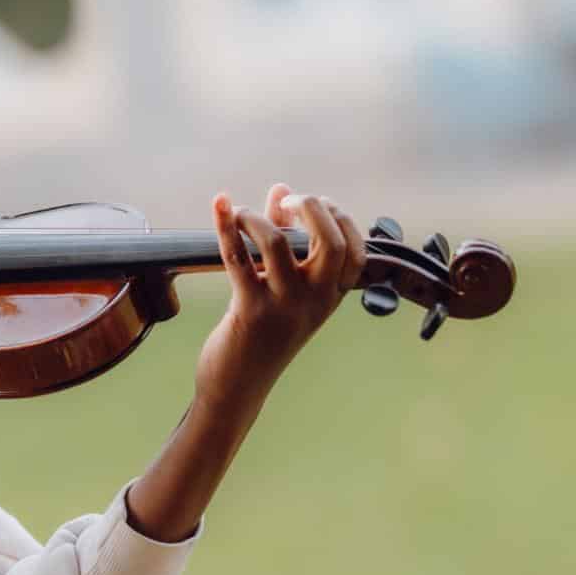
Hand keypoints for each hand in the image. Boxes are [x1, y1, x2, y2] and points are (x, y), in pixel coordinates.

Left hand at [196, 183, 366, 414]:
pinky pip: (237, 258)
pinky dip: (226, 226)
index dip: (339, 217)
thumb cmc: (261, 331)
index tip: (315, 203)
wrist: (239, 384)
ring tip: (240, 213)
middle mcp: (315, 300)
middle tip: (287, 202)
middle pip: (329, 241)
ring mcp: (283, 305)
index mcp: (331, 295)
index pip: (355, 249)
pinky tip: (220, 205)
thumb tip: (282, 190)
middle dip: (310, 207)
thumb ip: (285, 235)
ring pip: (276, 243)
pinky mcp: (249, 310)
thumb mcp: (282, 285)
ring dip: (255, 217)